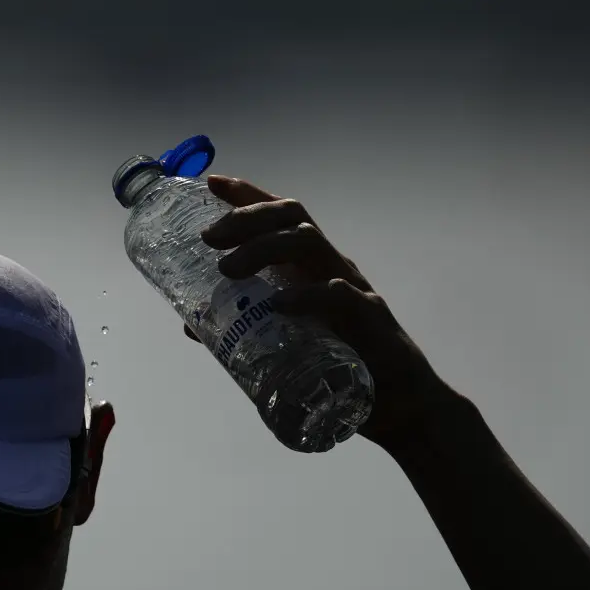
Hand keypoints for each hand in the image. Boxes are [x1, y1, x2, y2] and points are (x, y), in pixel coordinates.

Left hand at [185, 174, 452, 447]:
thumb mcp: (285, 342)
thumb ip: (243, 327)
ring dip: (263, 249)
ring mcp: (352, 288)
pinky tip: (279, 305)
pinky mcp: (369, 320)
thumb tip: (192, 325)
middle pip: (292, 218)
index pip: (280, 216)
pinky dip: (306, 296)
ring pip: (309, 244)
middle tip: (209, 238)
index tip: (212, 182)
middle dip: (247, 218)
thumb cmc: (341, 364)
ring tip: (227, 270)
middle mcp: (329, 267)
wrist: (397, 406)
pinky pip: (339, 295)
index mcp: (310, 266)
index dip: (248, 195)